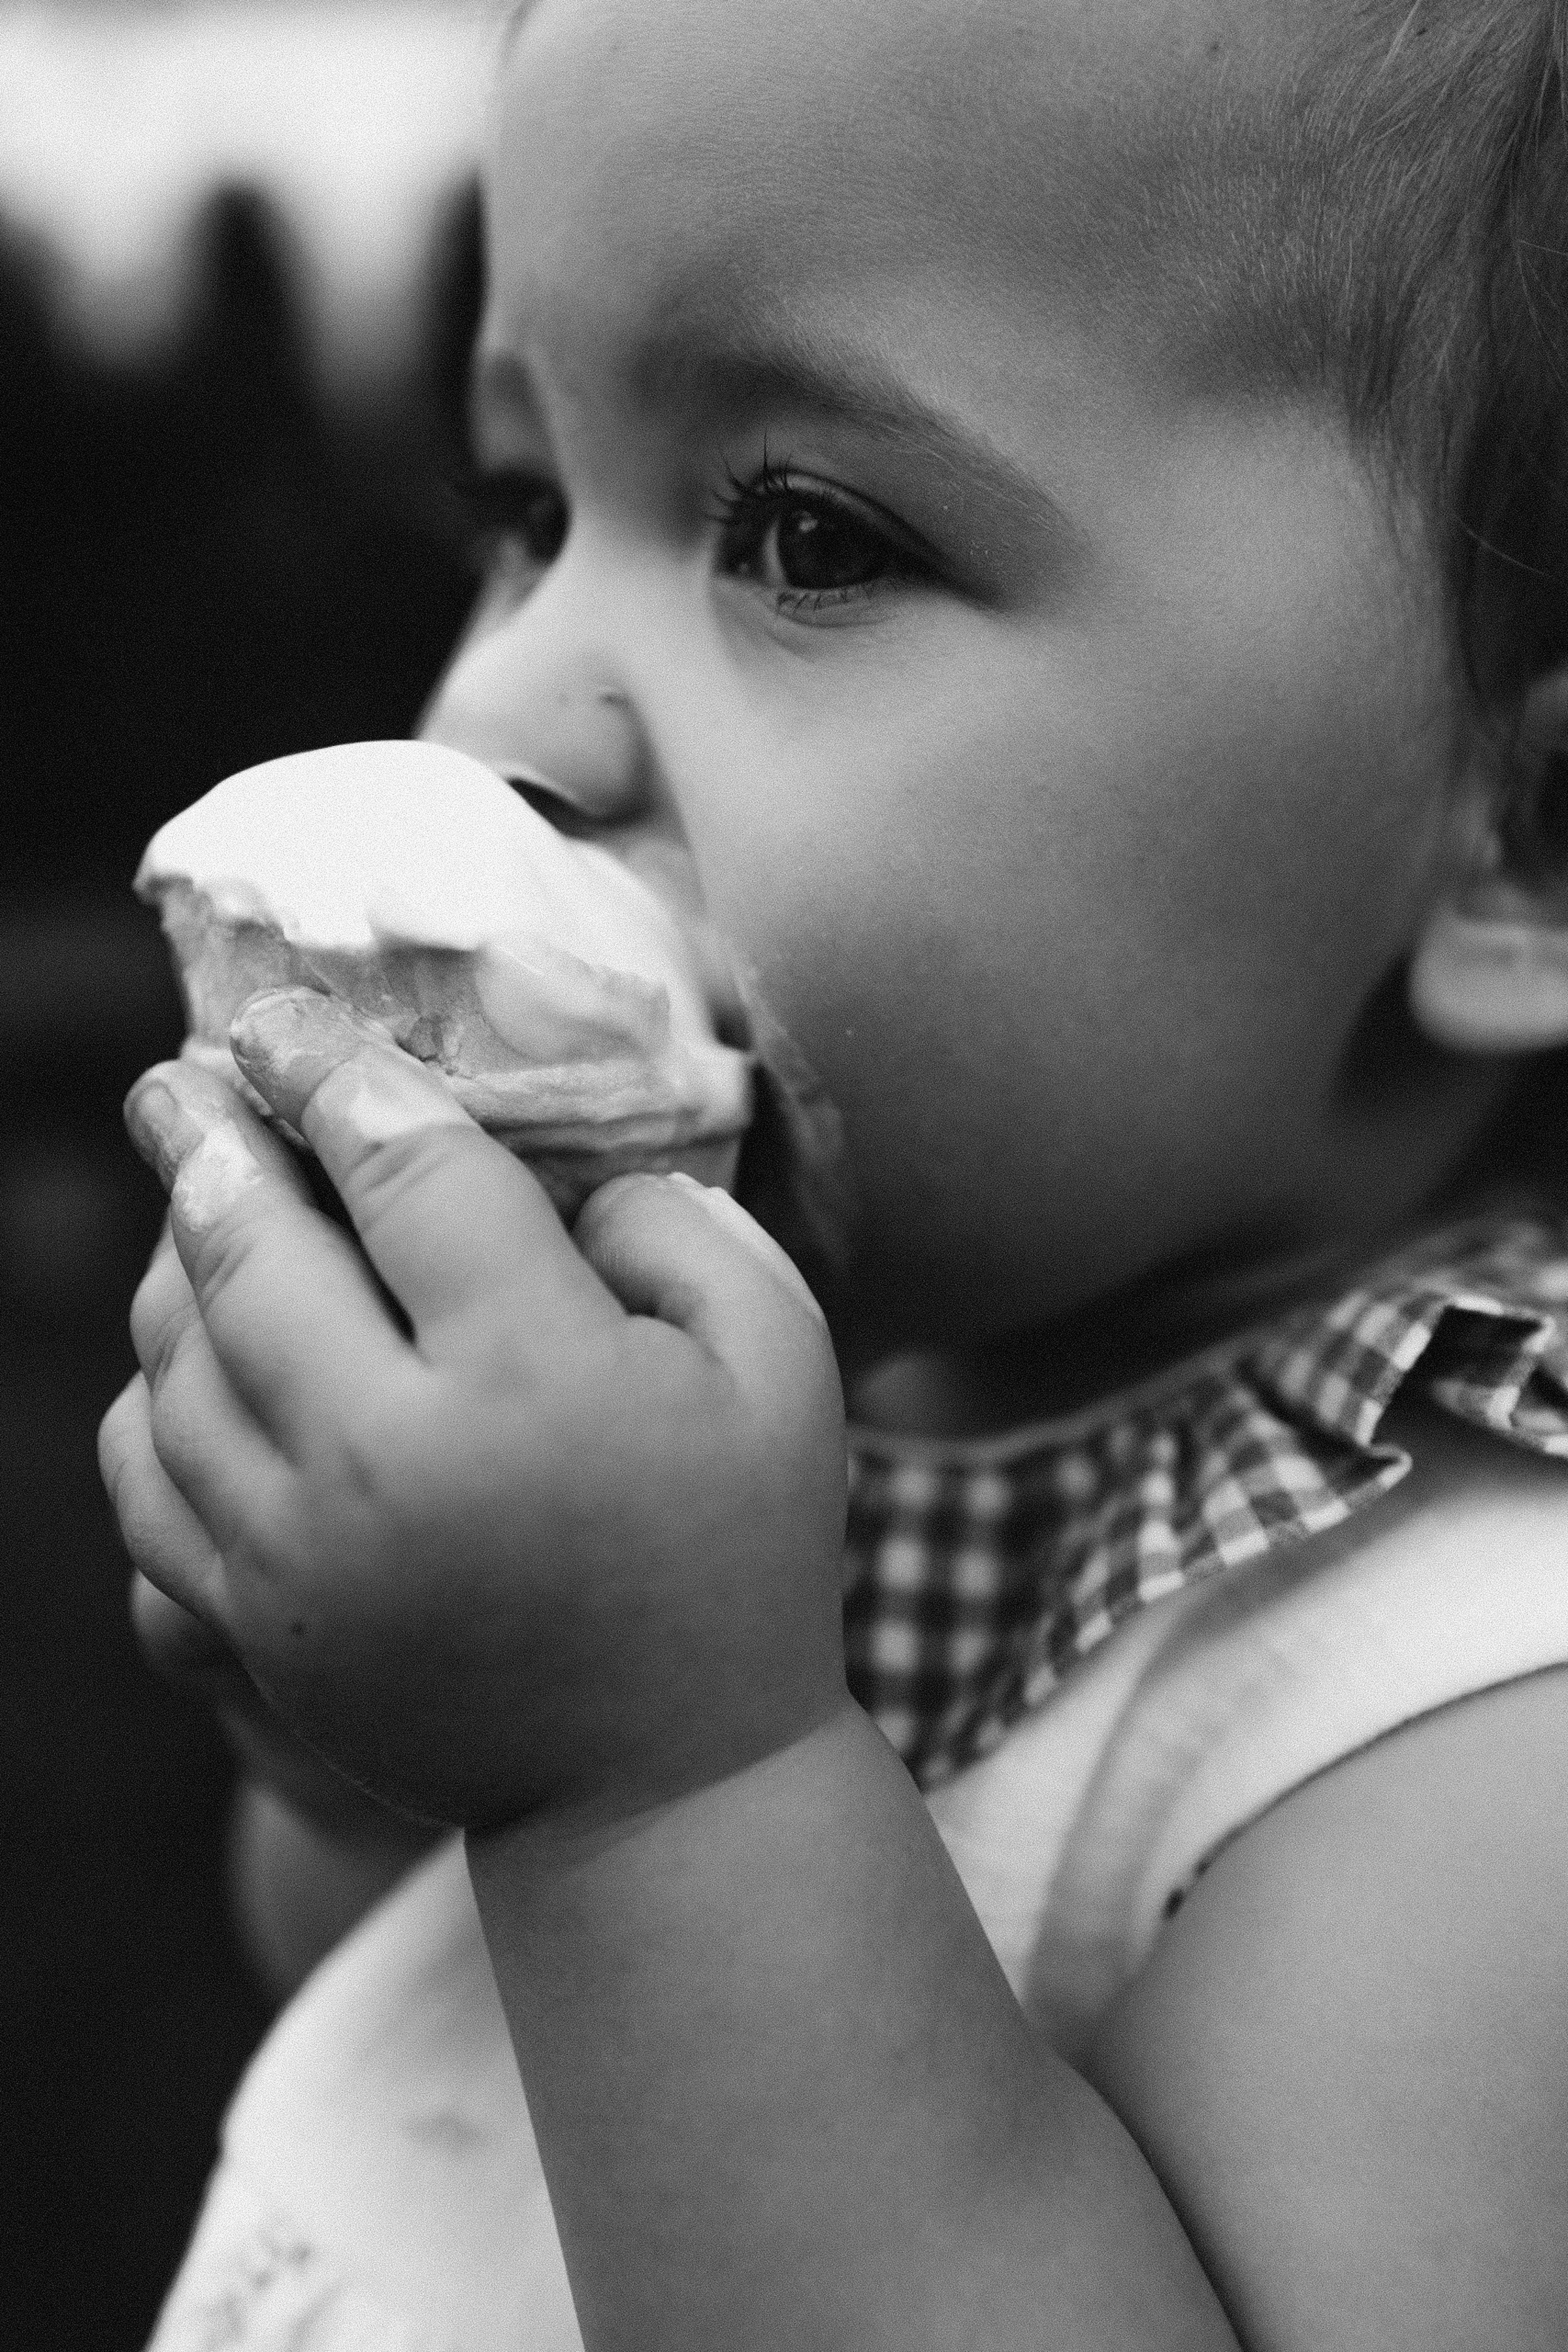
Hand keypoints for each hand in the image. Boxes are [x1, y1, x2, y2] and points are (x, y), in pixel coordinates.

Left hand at [97, 991, 847, 1832]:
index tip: (285, 1019)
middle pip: (253, 1249)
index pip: (404, 1169)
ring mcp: (304, 1552)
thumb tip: (569, 1175)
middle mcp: (390, 1457)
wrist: (667, 1790)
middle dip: (205, 1138)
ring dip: (173, 1257)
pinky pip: (150, 1480)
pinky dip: (150, 1397)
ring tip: (188, 1195)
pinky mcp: (260, 1626)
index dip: (334, 1069)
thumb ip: (691, 1230)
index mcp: (531, 1374)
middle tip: (179, 1076)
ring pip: (181, 1361)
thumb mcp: (784, 1364)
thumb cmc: (741, 1556)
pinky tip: (181, 1351)